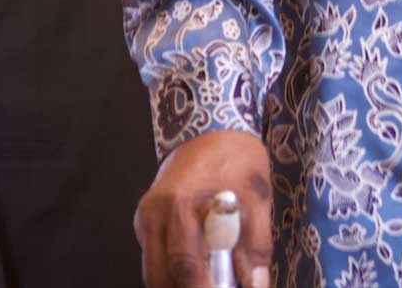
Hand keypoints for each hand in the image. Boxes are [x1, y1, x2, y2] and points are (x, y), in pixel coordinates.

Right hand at [135, 129, 272, 287]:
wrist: (212, 130)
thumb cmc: (236, 160)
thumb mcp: (257, 198)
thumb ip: (255, 245)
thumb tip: (255, 284)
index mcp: (184, 205)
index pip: (187, 266)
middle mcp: (158, 213)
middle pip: (162, 276)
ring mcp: (147, 217)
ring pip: (154, 272)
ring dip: (177, 284)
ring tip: (207, 281)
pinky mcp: (145, 220)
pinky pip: (154, 258)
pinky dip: (172, 272)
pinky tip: (196, 272)